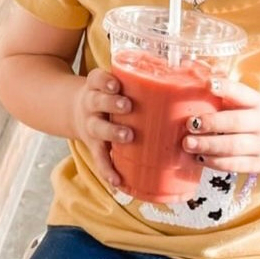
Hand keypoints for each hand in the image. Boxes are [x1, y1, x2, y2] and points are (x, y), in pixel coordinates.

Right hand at [71, 68, 132, 186]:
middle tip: (128, 106)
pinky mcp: (93, 145)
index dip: (105, 81)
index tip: (116, 85)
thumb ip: (137, 80)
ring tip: (127, 136)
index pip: (96, 78)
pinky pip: (99, 158)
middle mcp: (90, 104)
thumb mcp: (112, 82)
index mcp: (96, 86)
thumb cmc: (107, 94)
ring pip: (98, 128)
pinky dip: (107, 170)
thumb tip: (183, 77)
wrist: (76, 111)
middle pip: (97, 101)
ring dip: (112, 132)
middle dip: (112, 104)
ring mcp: (90, 125)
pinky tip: (117, 181)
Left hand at [182, 78, 259, 173]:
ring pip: (234, 147)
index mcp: (256, 102)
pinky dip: (214, 162)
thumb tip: (192, 80)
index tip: (208, 84)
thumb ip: (224, 95)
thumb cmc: (251, 114)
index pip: (241, 93)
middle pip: (236, 122)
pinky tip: (198, 157)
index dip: (225, 88)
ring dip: (208, 145)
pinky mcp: (256, 164)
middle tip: (190, 123)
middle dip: (211, 123)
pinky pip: (234, 165)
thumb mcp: (245, 101)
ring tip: (188, 143)